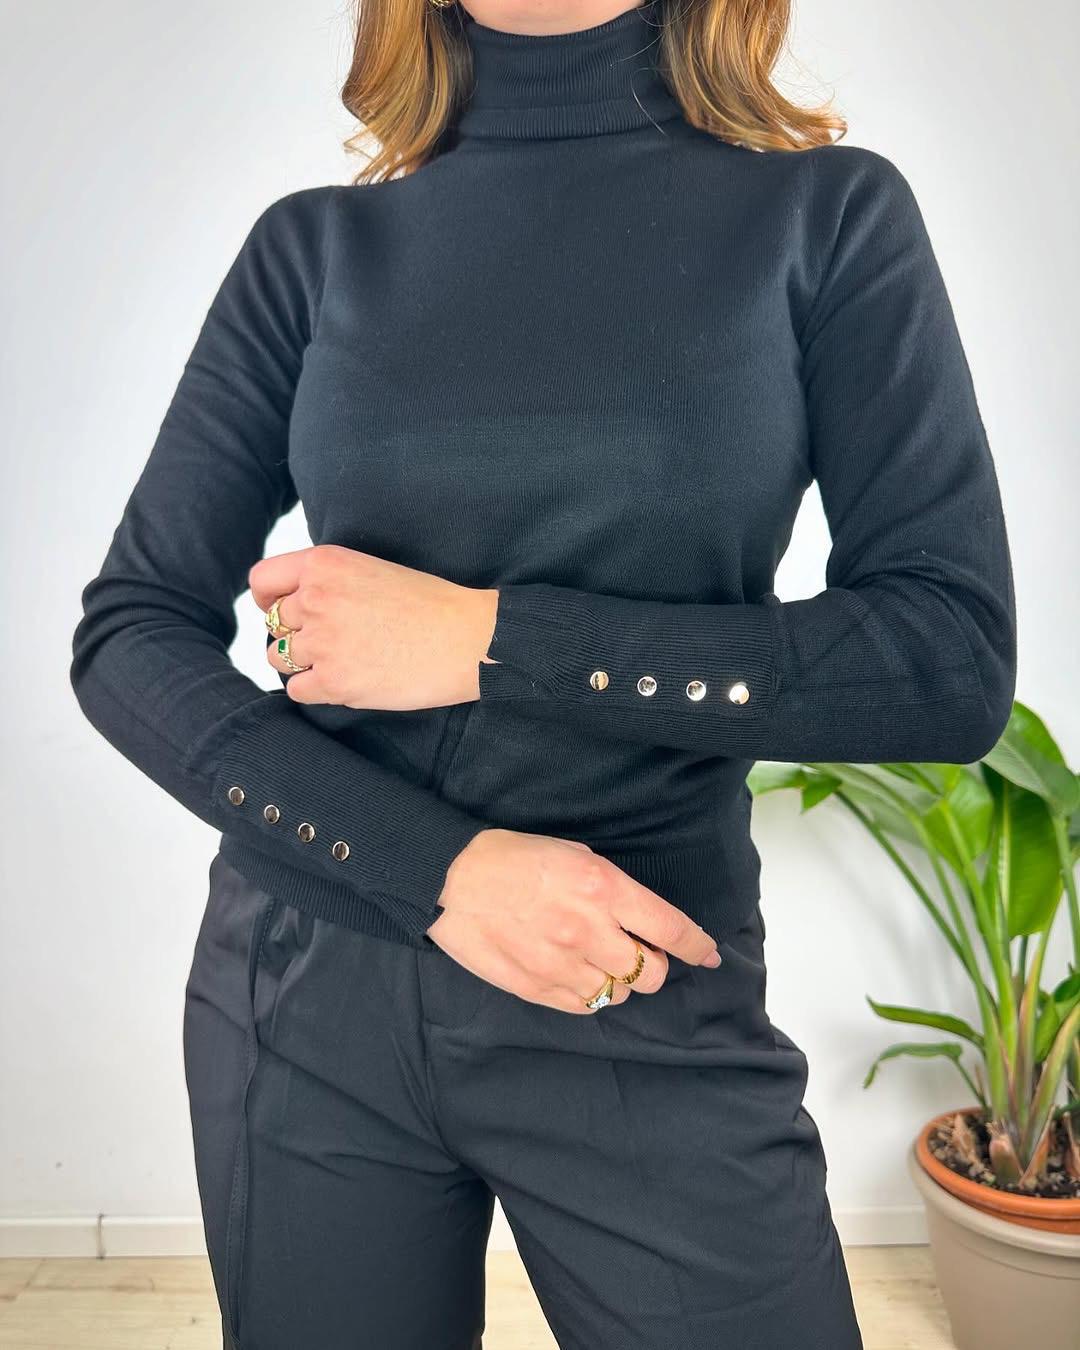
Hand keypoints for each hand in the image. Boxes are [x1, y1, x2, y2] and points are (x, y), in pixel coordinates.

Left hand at [249, 545, 498, 708]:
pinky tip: (345, 681)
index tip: (278, 610)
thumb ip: (331, 581)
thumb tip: (296, 603)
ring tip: (339, 661)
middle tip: (330, 641)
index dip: (267, 599)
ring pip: (278, 657)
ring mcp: (322, 642)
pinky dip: (315, 689)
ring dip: (302, 662)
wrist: (467, 638)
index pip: (263, 581)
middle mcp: (316, 599)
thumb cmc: (431, 604)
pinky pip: (297, 690)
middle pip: (274, 624)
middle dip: (296, 634)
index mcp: (325, 564)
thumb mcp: (373, 569)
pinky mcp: (334, 682)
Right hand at [427, 829, 722, 1012]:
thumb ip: (614, 891)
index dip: (697, 947)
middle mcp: (588, 930)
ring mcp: (561, 964)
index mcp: (603, 888)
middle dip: (651, 965)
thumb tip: (644, 923)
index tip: (708, 955)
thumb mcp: (576, 855)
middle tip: (634, 951)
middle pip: (650, 973)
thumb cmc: (515, 857)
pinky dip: (587, 994)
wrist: (452, 877)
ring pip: (617, 994)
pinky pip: (583, 1006)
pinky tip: (572, 971)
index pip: (670, 929)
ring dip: (616, 980)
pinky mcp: (535, 988)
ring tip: (593, 957)